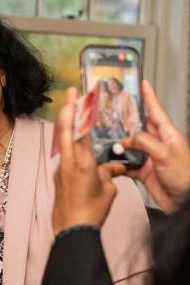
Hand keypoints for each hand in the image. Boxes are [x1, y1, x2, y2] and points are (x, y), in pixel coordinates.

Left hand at [52, 88, 125, 234]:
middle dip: (68, 109)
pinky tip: (74, 142)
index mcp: (83, 163)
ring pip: (61, 141)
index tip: (80, 95)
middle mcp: (68, 163)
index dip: (79, 111)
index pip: (79, 130)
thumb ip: (109, 173)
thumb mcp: (107, 190)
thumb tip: (114, 167)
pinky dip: (67, 143)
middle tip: (70, 93)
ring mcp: (60, 169)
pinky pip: (63, 154)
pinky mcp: (57, 177)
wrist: (71, 230)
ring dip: (67, 125)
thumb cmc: (91, 211)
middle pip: (65, 130)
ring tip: (72, 111)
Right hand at [122, 81, 189, 212]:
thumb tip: (125, 139)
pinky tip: (109, 162)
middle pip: (138, 127)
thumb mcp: (165, 153)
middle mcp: (157, 143)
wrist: (185, 201)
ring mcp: (149, 157)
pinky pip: (127, 164)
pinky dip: (118, 163)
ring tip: (103, 138)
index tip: (143, 83)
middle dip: (126, 120)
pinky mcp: (143, 171)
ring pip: (130, 146)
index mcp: (167, 134)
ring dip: (118, 145)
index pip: (156, 111)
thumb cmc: (185, 175)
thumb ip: (144, 143)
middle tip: (111, 112)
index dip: (149, 97)